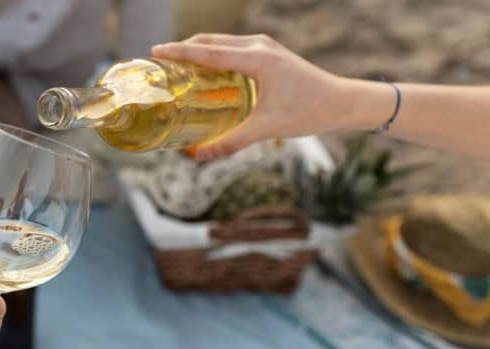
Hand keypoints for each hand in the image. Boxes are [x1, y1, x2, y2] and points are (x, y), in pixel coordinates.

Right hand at [152, 34, 347, 159]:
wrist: (343, 101)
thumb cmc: (310, 111)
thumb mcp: (266, 128)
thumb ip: (230, 142)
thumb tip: (199, 157)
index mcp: (257, 59)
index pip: (208, 52)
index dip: (179, 52)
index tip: (155, 50)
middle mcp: (259, 46)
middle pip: (211, 40)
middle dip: (183, 49)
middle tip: (160, 63)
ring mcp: (265, 46)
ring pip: (221, 42)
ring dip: (198, 51)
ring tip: (176, 67)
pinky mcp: (269, 52)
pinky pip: (233, 48)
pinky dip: (213, 55)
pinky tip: (204, 71)